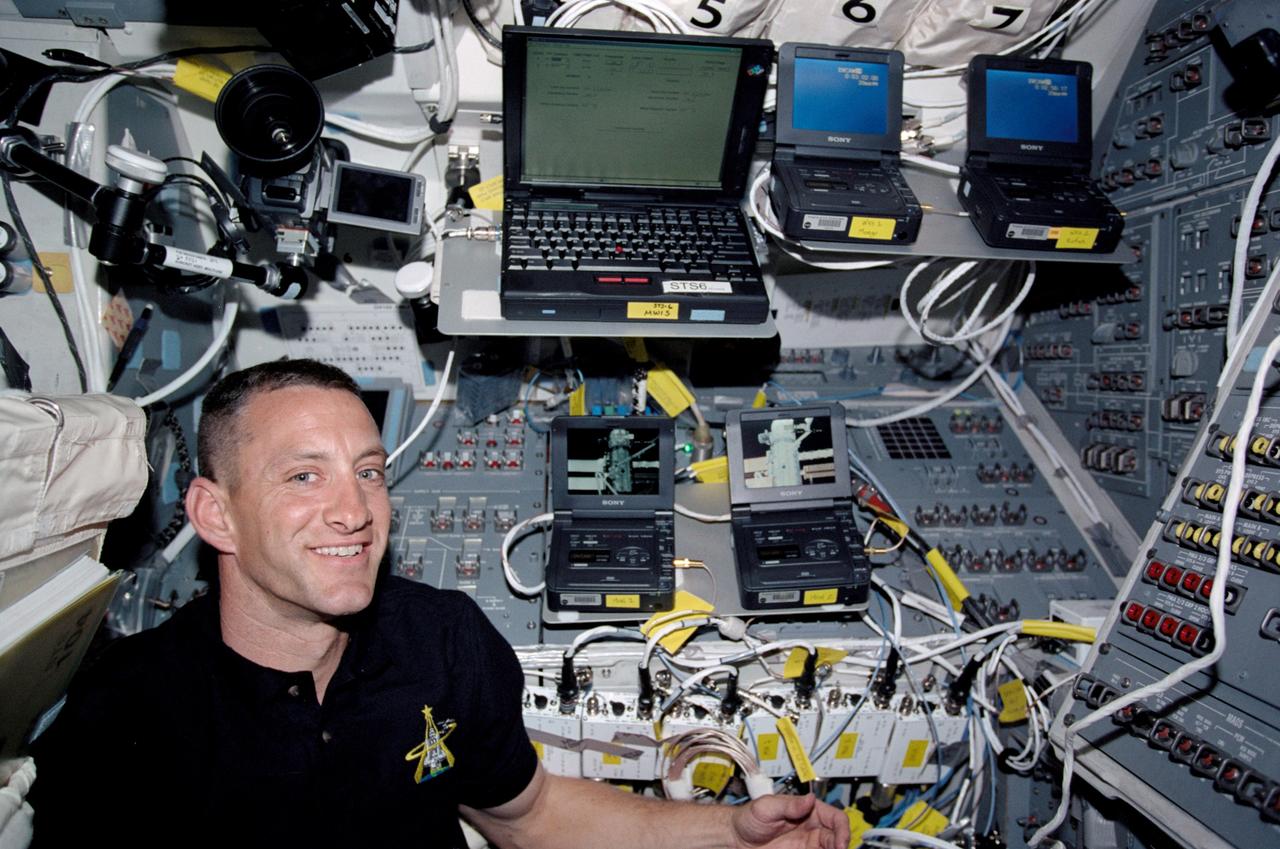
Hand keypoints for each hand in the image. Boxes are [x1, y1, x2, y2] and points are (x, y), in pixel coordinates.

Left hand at [730, 794, 849, 848]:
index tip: (840, 841)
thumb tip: (809, 799)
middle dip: (841, 844)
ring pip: (830, 848)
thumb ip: (789, 805)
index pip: (834, 817)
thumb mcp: (766, 806)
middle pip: (837, 835)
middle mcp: (811, 827)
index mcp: (807, 810)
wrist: (736, 838)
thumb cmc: (748, 817)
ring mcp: (807, 843)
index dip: (842, 828)